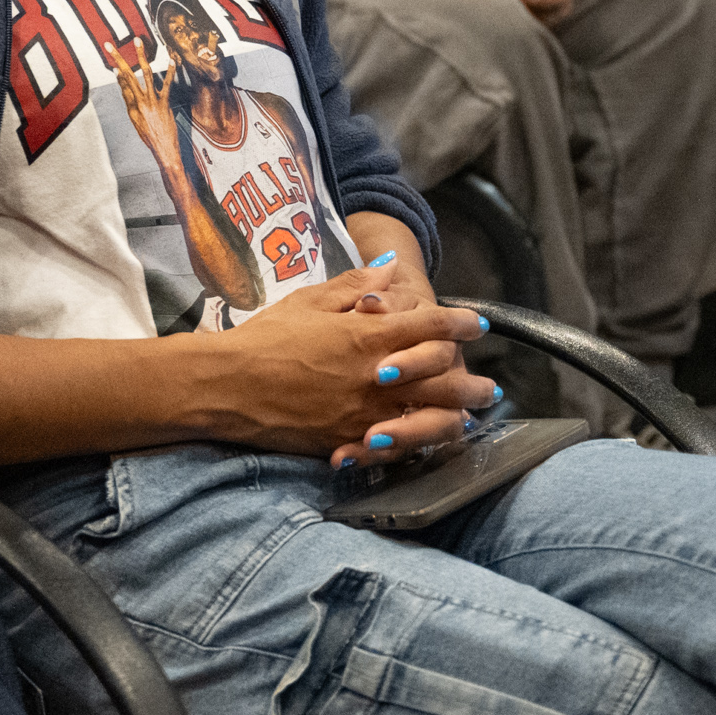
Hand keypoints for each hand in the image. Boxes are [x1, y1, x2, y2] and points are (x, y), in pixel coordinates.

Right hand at [207, 258, 491, 466]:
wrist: (226, 385)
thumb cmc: (264, 339)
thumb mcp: (309, 300)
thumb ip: (356, 284)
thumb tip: (389, 268)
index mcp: (367, 335)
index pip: (430, 324)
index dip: (460, 322)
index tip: (476, 323)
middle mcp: (374, 375)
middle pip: (443, 377)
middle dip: (471, 380)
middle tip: (489, 385)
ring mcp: (363, 412)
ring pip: (429, 418)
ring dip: (457, 417)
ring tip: (470, 417)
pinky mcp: (347, 440)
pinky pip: (396, 446)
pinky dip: (418, 443)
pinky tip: (428, 441)